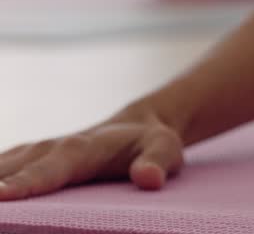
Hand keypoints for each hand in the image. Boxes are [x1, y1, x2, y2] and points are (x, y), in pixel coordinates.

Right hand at [0, 107, 183, 199]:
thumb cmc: (152, 143)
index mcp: (78, 149)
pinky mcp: (21, 162)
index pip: (46, 171)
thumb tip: (149, 178)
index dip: (23, 185)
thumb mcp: (166, 150)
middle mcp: (45, 149)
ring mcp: (29, 154)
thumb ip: (157, 163)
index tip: (0, 198)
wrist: (138, 127)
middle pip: (5, 172)